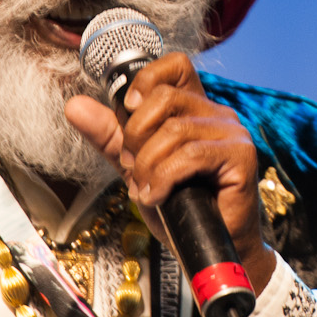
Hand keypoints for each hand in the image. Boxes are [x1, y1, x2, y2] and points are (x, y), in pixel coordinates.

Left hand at [65, 52, 273, 291]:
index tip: (128, 112)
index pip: (174, 66)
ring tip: (146, 188)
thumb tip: (75, 105)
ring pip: (173, 130)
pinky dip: (163, 178)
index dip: (146, 80)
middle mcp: (217, 114)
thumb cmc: (180, 209)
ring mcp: (232, 133)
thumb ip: (111, 137)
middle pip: (165, 97)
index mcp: (195, 110)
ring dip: (147, 165)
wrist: (208, 250)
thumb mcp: (137, 168)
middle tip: (133, 167)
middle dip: (136, 135)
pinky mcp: (241, 156)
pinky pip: (190, 155)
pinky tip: (157, 196)